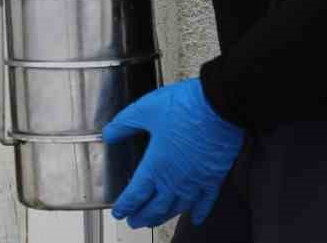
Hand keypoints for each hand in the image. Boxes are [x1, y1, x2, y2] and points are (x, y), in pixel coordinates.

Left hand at [102, 78, 244, 228]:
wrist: (219, 104)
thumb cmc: (184, 106)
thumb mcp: (145, 110)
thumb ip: (124, 124)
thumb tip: (108, 134)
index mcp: (155, 165)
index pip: (135, 194)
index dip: (125, 205)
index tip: (119, 211)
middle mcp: (175, 180)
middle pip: (155, 207)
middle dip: (142, 216)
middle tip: (133, 222)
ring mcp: (196, 181)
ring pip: (177, 208)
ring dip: (164, 217)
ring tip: (155, 221)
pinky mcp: (214, 177)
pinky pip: (206, 202)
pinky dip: (199, 212)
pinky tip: (195, 218)